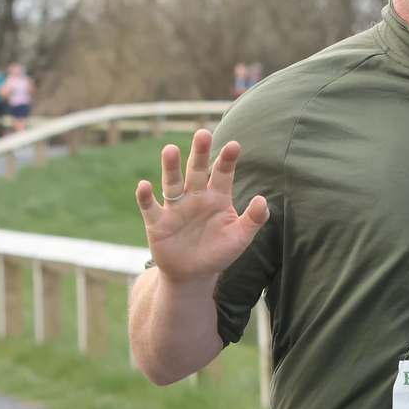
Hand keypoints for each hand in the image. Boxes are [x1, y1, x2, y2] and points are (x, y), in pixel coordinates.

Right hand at [135, 129, 268, 282]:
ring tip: (170, 149)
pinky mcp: (157, 222)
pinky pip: (150, 207)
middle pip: (196, 171)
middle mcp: (195, 196)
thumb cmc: (219, 253)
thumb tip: (263, 200)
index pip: (223, 174)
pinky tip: (145, 185)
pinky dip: (146, 197)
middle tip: (202, 134)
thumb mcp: (240, 238)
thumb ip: (253, 219)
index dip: (228, 160)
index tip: (234, 145)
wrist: (193, 275)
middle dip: (199, 153)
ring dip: (170, 167)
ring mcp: (175, 208)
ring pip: (172, 183)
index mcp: (217, 197)